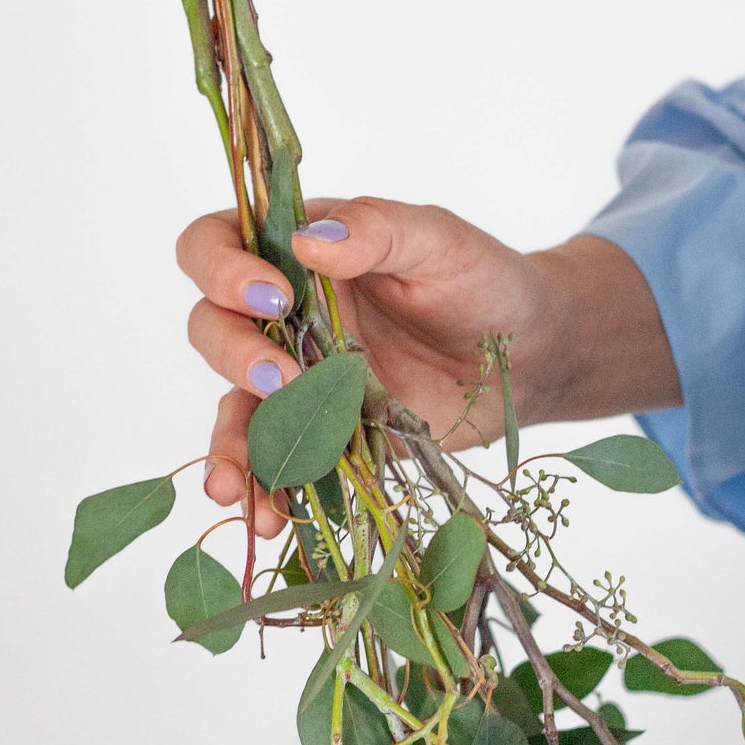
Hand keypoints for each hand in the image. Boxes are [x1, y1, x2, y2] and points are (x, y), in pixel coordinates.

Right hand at [175, 198, 675, 537]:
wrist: (532, 357)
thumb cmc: (483, 282)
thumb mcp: (438, 240)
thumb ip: (378, 228)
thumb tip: (308, 239)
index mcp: (297, 253)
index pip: (215, 244)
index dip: (220, 268)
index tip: (273, 294)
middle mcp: (283, 316)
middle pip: (213, 327)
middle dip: (233, 355)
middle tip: (281, 379)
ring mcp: (299, 380)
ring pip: (233, 407)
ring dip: (226, 445)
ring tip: (233, 484)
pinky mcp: (326, 436)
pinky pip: (279, 463)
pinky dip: (266, 491)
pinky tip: (269, 516)